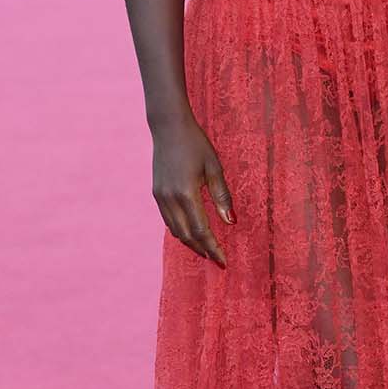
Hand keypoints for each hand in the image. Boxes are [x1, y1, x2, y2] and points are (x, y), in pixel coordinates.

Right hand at [151, 114, 233, 265]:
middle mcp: (170, 199)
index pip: (201, 230)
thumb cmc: (195, 144)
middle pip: (187, 235)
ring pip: (175, 230)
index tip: (223, 260)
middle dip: (202, 249)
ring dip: (190, 242)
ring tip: (205, 249)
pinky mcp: (156, 193)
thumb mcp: (214, 167)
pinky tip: (191, 231)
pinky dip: (180, 230)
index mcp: (187, 193)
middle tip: (217, 259)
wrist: (168, 127)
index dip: (213, 247)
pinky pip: (168, 220)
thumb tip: (231, 222)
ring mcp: (160, 197)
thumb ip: (222, 197)